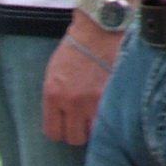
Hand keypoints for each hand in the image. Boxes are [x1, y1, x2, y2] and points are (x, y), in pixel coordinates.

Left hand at [42, 21, 120, 145]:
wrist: (100, 27)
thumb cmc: (76, 48)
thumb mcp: (54, 73)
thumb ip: (55, 98)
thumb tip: (61, 120)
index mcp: (53, 94)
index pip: (53, 132)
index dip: (62, 130)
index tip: (69, 123)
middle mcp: (71, 101)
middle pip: (73, 138)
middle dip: (80, 131)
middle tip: (86, 119)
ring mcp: (93, 101)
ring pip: (93, 135)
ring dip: (96, 128)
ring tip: (100, 114)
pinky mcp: (113, 96)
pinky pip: (110, 123)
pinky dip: (111, 120)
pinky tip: (112, 110)